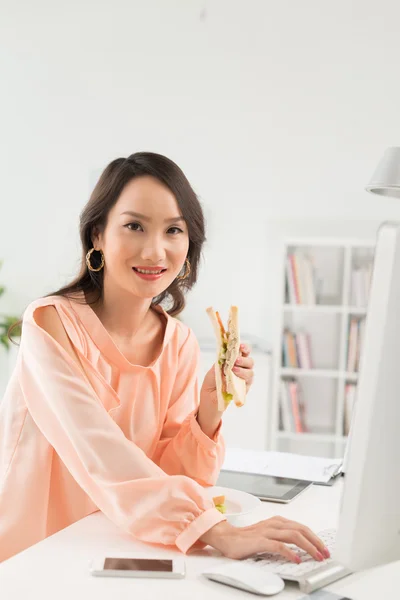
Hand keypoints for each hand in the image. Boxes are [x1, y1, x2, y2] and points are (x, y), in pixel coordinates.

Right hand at [199, 517, 330, 562]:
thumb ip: (282, 538)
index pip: (301, 527)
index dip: (314, 538)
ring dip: (308, 547)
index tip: (323, 548)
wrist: (226, 538)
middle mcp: (274, 524)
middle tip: (325, 553)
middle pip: (300, 530)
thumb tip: (301, 549)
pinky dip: (289, 552)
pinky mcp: (259, 540)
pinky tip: (296, 559)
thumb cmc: (247, 539)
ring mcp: (267, 531)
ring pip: (293, 535)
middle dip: (316, 542)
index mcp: (277, 521)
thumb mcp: (268, 535)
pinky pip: (278, 545)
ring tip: (317, 556)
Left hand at [200, 343, 254, 409]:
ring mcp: (244, 379)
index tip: (241, 345)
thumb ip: (222, 362)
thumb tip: (226, 355)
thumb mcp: (214, 369)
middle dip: (244, 360)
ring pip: (250, 373)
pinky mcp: (244, 389)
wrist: (209, 396)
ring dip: (243, 370)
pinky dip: (242, 381)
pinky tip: (235, 379)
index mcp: (236, 361)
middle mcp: (242, 369)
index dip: (245, 348)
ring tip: (234, 370)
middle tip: (236, 360)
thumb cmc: (212, 381)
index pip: (244, 352)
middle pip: (250, 362)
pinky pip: (247, 384)